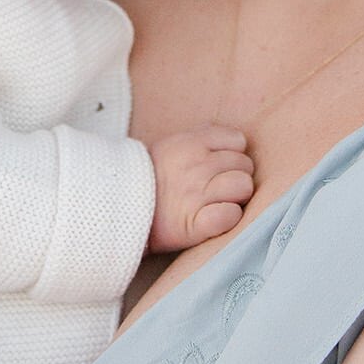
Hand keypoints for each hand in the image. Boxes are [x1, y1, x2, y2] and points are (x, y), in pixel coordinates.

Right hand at [147, 123, 254, 251]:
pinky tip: (215, 218)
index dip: (233, 154)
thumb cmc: (149, 179)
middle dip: (236, 176)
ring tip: (218, 201)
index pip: (238, 141)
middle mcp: (196, 165)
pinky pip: (232, 215)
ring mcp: (197, 194)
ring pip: (244, 187)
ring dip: (236, 197)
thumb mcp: (170, 146)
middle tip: (218, 188)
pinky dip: (228, 218)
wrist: (118, 209)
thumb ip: (199, 138)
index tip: (221, 166)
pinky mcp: (196, 224)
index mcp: (190, 143)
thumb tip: (233, 140)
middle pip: (245, 165)